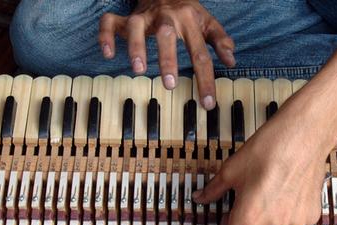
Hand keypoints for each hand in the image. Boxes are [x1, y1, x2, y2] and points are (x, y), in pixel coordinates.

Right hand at [99, 0, 235, 109]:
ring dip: (136, 47)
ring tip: (139, 69)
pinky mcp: (126, 17)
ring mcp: (144, 16)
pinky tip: (108, 54)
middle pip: (166, 36)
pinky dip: (106, 36)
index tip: (207, 102)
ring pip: (136, 28)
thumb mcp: (207, 22)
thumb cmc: (187, 10)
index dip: (205, 79)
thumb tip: (231, 61)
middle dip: (167, 60)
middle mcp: (166, 17)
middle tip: (169, 84)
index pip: (200, 53)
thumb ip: (220, 40)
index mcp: (189, 21)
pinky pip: (110, 23)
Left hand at [193, 92, 336, 224]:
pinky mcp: (310, 217)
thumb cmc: (268, 150)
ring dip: (264, 224)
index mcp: (248, 220)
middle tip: (238, 214)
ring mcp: (293, 224)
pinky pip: (291, 224)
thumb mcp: (231, 170)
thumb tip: (200, 198)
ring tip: (264, 196)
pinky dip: (284, 214)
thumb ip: (213, 190)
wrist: (303, 136)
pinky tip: (283, 192)